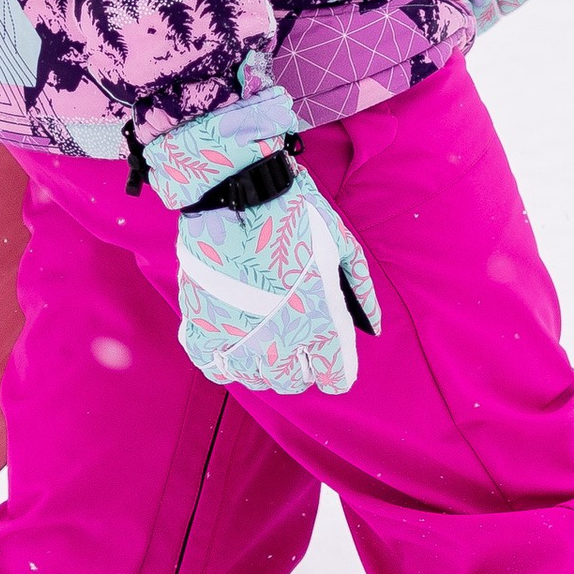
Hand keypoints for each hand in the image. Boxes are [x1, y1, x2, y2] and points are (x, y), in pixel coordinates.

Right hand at [144, 91, 378, 396]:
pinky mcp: (201, 327)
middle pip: (293, 382)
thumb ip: (358, 290)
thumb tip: (372, 324)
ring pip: (255, 379)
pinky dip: (225, 359)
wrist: (236, 190)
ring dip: (265, 364)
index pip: (334, 378)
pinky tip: (233, 339)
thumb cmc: (295, 213)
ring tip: (266, 334)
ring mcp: (236, 340)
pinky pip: (214, 366)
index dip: (337, 368)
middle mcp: (277, 343)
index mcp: (317, 324)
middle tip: (298, 334)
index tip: (333, 354)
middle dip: (302, 365)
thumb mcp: (341, 244)